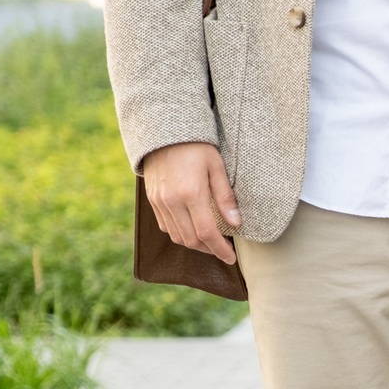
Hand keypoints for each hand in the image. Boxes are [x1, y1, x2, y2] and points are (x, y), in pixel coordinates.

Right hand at [143, 141, 239, 262]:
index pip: (207, 233)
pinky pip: (165, 226)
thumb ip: (225, 197)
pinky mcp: (152, 200)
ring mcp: (159, 202)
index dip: (220, 250)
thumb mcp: (217, 167)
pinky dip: (180, 234)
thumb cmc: (196, 146)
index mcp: (191, 193)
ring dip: (195, 244)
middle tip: (224, 249)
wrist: (164, 130)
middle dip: (209, 250)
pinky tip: (193, 230)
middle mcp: (172, 201)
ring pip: (177, 237)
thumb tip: (236, 223)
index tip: (231, 258)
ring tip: (210, 242)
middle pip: (191, 240)